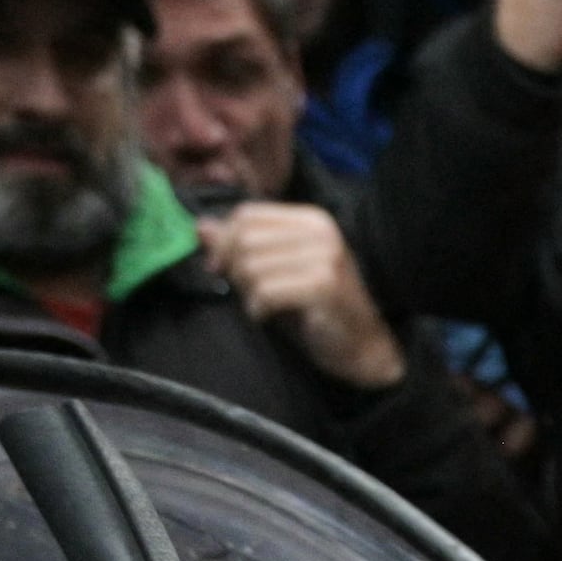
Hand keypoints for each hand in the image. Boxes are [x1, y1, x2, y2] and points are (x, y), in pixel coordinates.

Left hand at [206, 203, 408, 392]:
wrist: (361, 346)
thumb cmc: (316, 309)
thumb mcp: (276, 271)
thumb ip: (241, 246)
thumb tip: (201, 227)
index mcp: (311, 220)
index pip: (247, 214)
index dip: (224, 240)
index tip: (220, 268)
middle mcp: (321, 232)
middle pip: (245, 239)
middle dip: (235, 271)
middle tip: (248, 293)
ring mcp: (325, 257)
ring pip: (251, 267)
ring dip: (247, 293)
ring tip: (264, 306)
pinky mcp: (324, 286)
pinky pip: (265, 291)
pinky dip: (257, 309)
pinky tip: (268, 316)